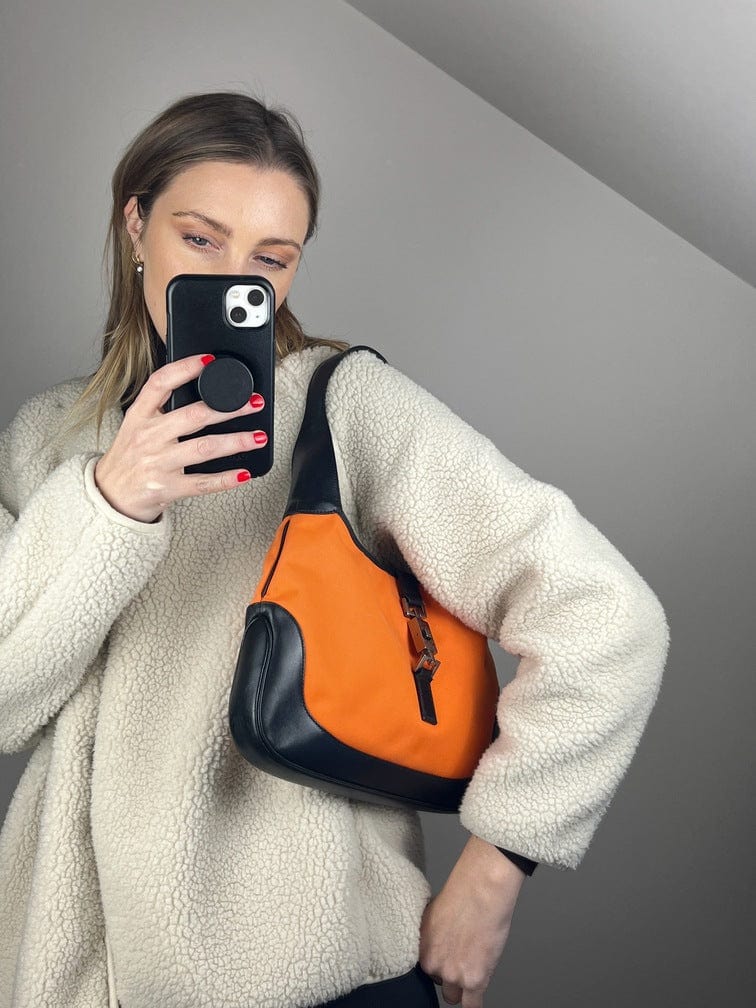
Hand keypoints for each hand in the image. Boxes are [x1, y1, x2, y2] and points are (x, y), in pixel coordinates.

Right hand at [94, 354, 266, 522]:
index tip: (209, 360)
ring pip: (203, 448)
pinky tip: (244, 473)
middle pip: (193, 416)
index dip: (184, 368)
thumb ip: (161, 408)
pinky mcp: (167, 488)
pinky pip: (202, 483)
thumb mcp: (135, 425)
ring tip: (259, 437)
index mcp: (140, 415)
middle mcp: (149, 437)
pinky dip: (226, 479)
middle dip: (228, 408)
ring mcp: (158, 463)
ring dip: (236, 442)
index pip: (160, 383)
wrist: (109, 495)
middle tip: (253, 403)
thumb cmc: (129, 458)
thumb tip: (200, 388)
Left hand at [419, 834, 525, 1006]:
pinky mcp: (474, 980)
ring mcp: (452, 974)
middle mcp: (432, 963)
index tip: (446, 958)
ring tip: (473, 967)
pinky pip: (472, 1006)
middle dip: (450, 973)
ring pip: (453, 996)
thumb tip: (437, 942)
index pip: (426, 968)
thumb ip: (432, 935)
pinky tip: (475, 999)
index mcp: (421, 946)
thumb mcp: (434, 913)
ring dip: (463, 986)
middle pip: (439, 982)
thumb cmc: (463, 892)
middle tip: (462, 957)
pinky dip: (474, 1003)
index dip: (439, 961)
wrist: (482, 889)